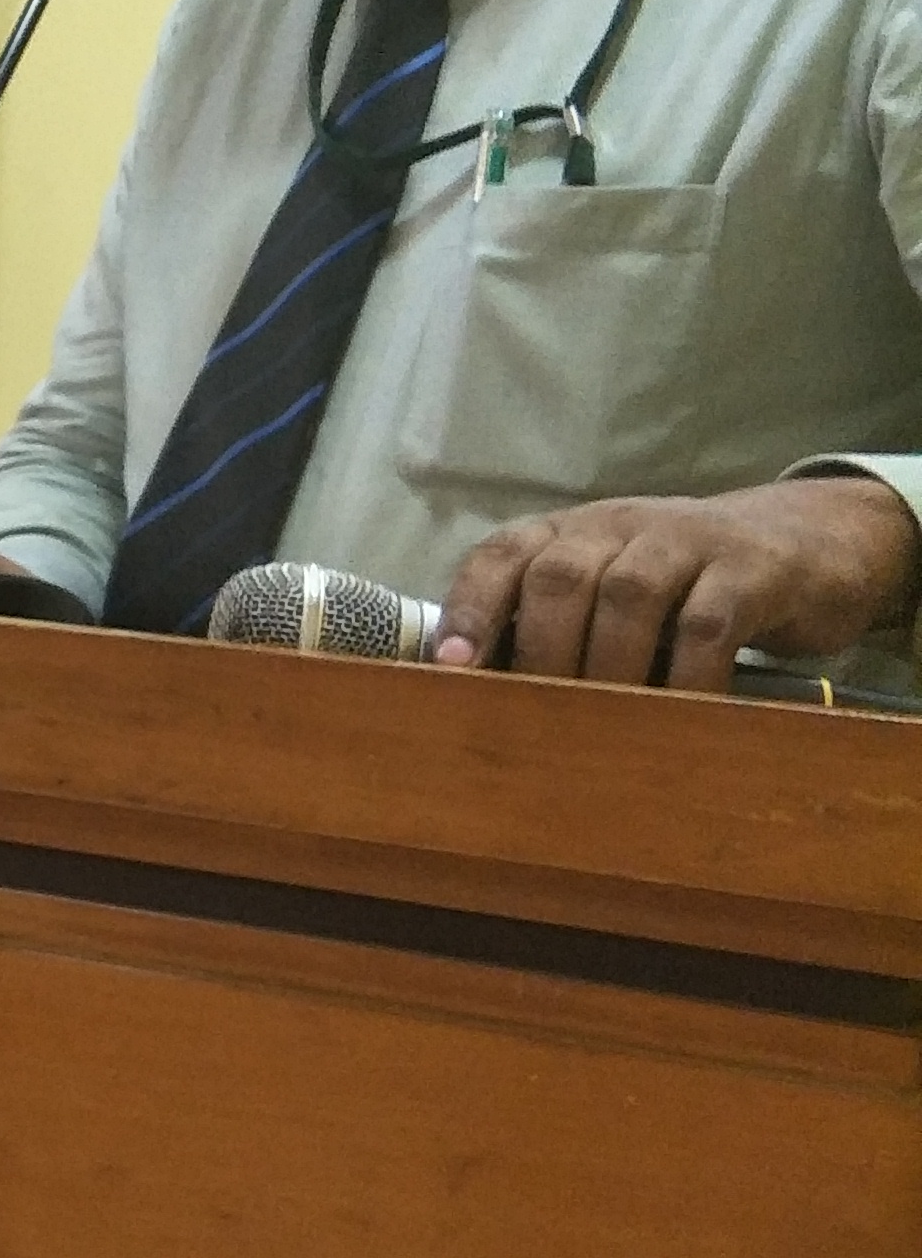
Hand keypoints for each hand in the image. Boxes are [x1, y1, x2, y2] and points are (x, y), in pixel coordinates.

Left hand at [436, 477, 921, 688]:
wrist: (806, 542)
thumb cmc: (682, 587)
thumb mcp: (609, 594)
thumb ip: (553, 629)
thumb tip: (481, 702)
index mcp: (568, 534)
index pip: (501, 556)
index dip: (470, 609)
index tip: (452, 667)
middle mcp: (617, 527)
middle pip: (559, 579)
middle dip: (540, 653)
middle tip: (536, 721)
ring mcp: (686, 541)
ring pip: (628, 596)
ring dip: (607, 668)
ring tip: (601, 730)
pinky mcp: (751, 569)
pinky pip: (708, 623)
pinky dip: (686, 677)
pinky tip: (679, 717)